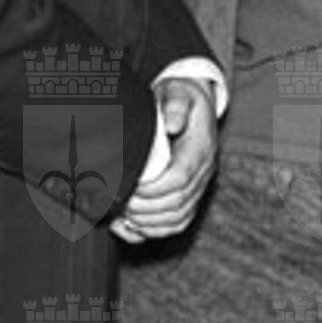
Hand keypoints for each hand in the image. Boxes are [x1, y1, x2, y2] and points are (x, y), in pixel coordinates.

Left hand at [113, 76, 217, 242]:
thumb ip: (174, 105)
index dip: (153, 188)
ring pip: (176, 219)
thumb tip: (171, 124)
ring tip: (121, 214)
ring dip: (147, 223)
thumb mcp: (177, 91)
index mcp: (200, 149)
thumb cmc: (179, 97)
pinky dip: (150, 231)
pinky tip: (127, 226)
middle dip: (145, 208)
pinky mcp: (187, 197)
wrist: (192, 104)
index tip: (130, 186)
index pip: (180, 178)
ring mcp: (197, 187)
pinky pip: (174, 225)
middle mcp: (203, 172)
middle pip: (177, 203)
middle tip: (118, 201)